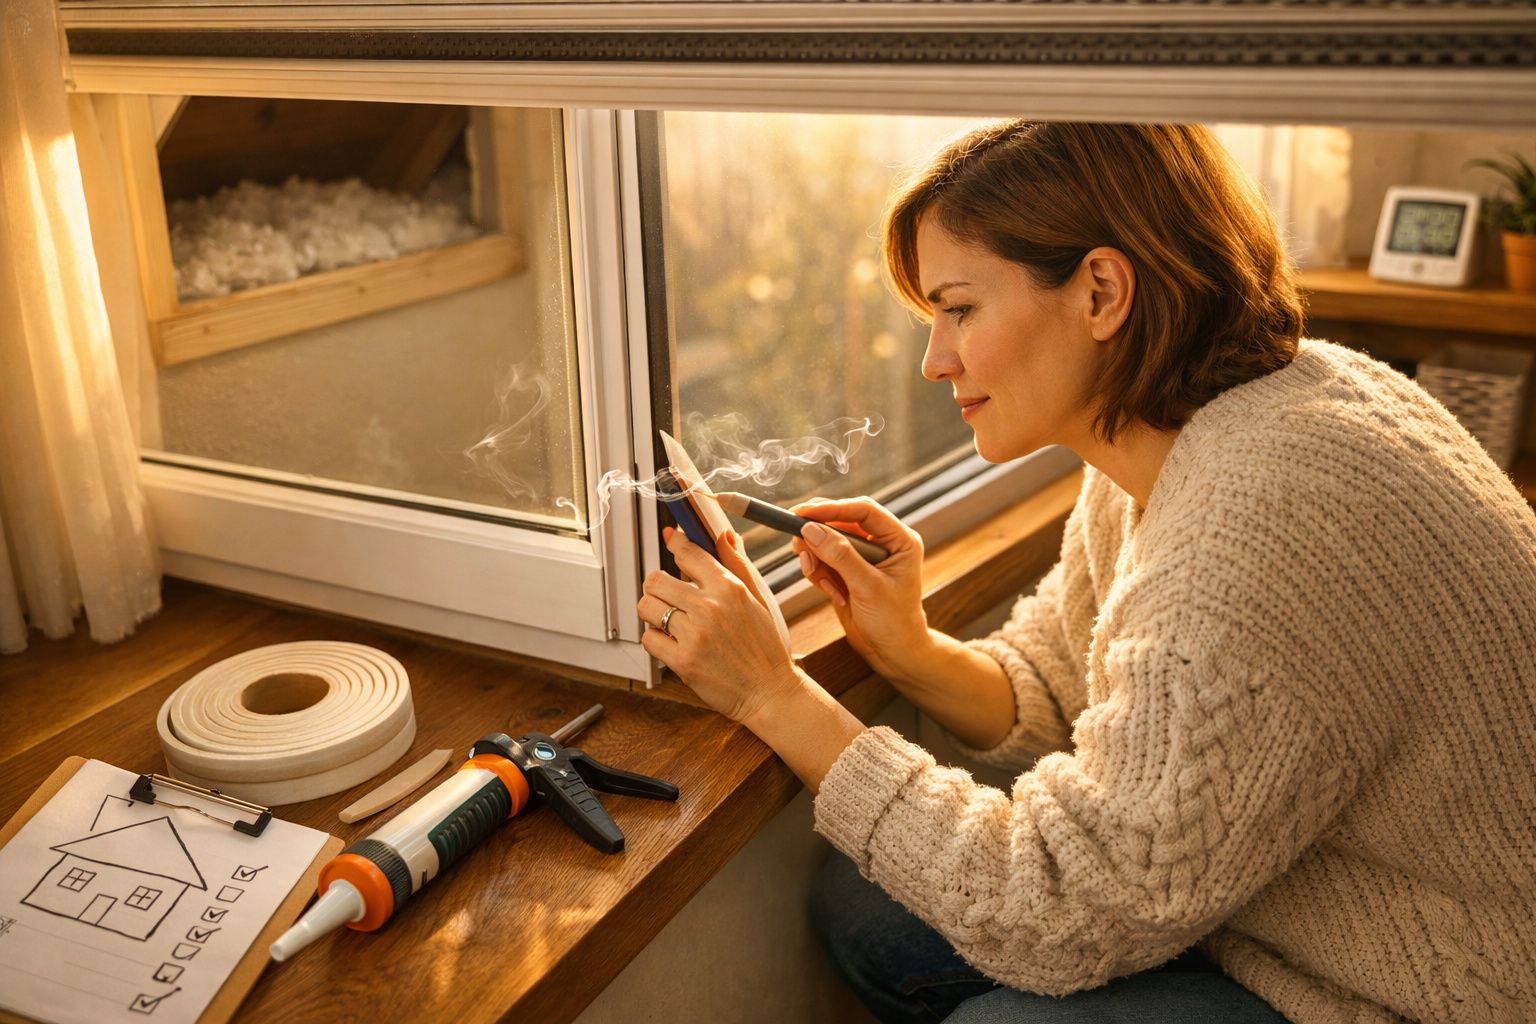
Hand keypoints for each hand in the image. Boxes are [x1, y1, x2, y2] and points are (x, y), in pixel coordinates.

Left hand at [638, 527, 801, 723]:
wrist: (770, 692)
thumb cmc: (765, 648)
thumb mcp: (758, 599)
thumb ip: (737, 564)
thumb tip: (725, 535)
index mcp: (728, 588)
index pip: (689, 552)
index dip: (675, 542)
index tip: (670, 539)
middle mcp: (710, 607)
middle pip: (655, 579)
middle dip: (658, 586)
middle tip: (668, 596)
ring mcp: (694, 635)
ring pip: (647, 607)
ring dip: (654, 613)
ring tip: (670, 621)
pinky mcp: (683, 661)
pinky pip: (649, 639)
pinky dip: (656, 641)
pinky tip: (673, 643)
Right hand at [790, 497, 930, 681]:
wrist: (892, 653)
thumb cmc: (894, 622)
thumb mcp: (868, 588)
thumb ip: (840, 557)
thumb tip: (811, 529)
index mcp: (899, 540)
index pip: (863, 510)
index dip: (832, 508)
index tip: (803, 514)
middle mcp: (881, 543)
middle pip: (841, 521)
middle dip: (818, 534)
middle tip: (797, 541)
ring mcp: (863, 558)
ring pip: (827, 541)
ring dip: (817, 558)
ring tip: (819, 578)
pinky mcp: (847, 572)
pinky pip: (823, 560)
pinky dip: (819, 574)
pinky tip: (832, 593)